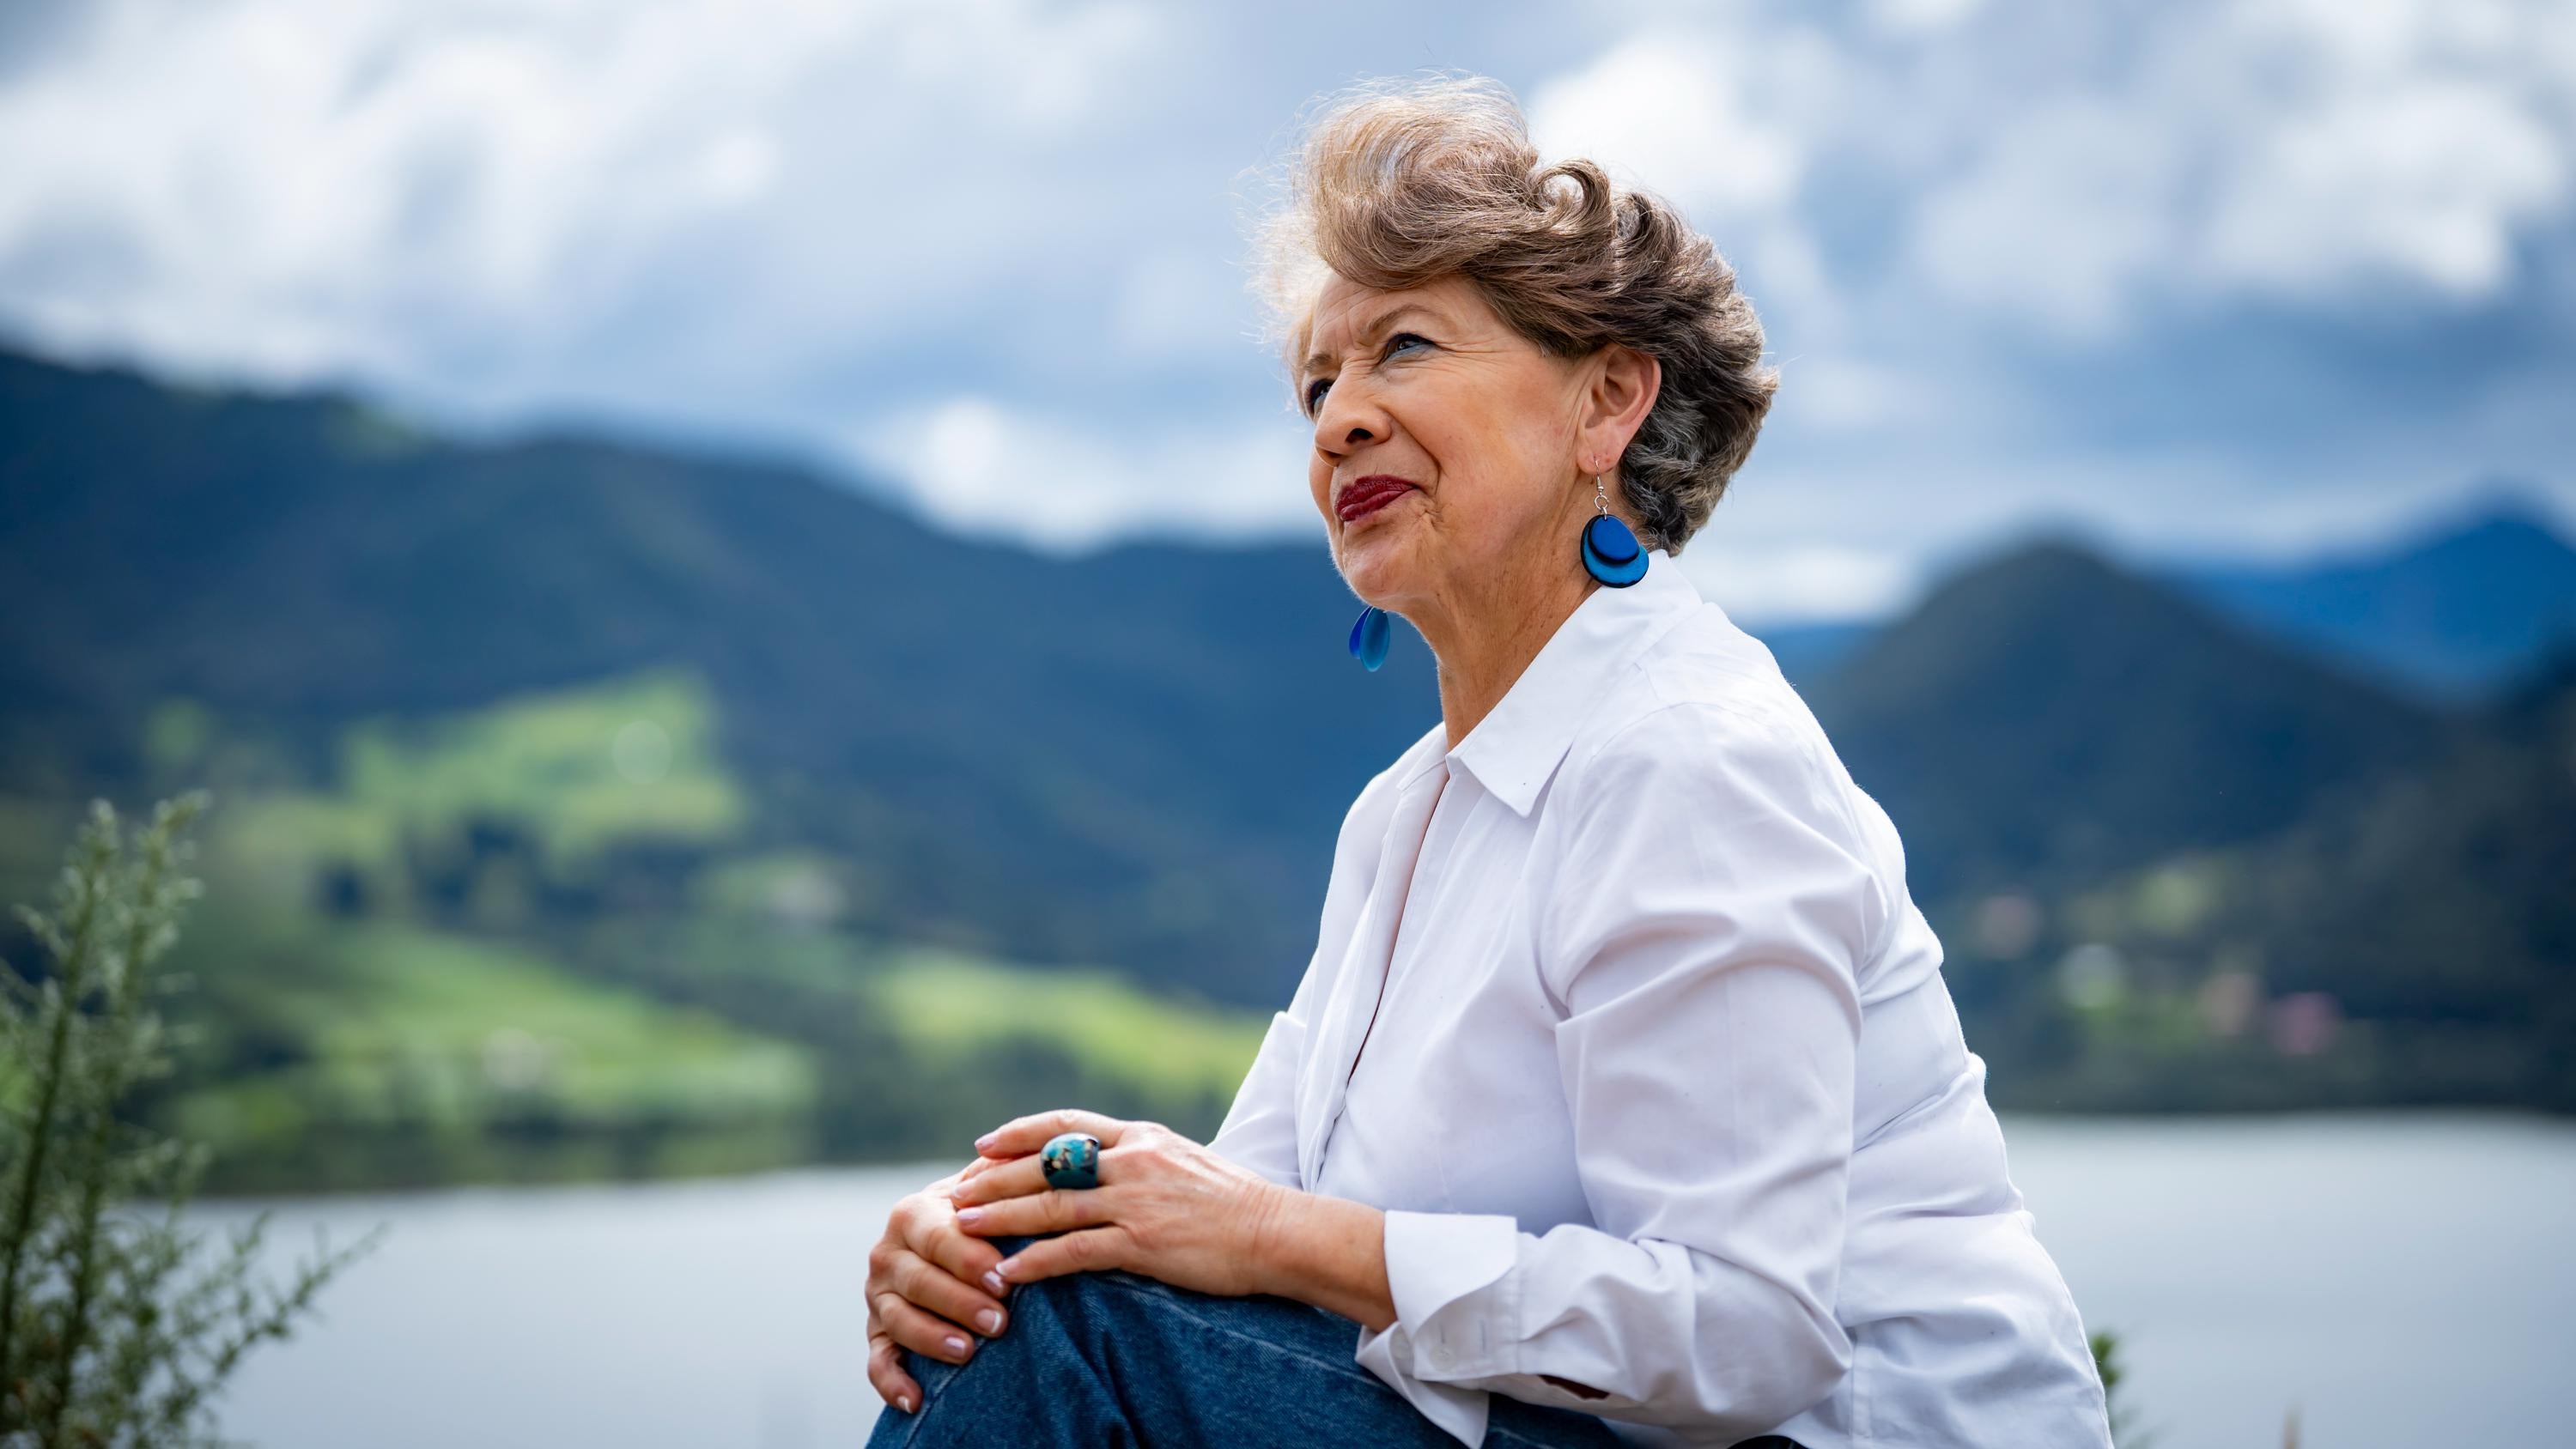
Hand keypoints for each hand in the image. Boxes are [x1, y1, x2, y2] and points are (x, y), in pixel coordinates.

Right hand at [863, 1165, 1011, 1414]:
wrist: (951, 1244)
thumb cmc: (983, 1215)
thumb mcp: (988, 1189)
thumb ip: (1005, 1170)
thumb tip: (1029, 1149)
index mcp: (913, 1213)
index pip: (939, 1237)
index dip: (971, 1259)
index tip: (1006, 1279)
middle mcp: (887, 1253)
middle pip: (918, 1281)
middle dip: (960, 1302)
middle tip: (1000, 1321)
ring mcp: (877, 1295)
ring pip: (897, 1320)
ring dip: (931, 1338)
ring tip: (968, 1352)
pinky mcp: (876, 1332)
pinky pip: (877, 1360)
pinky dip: (891, 1381)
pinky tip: (916, 1399)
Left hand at [947, 1109, 1293, 1297]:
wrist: (1278, 1231)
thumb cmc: (1236, 1203)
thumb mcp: (1185, 1162)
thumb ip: (1142, 1160)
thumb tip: (1108, 1165)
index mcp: (1141, 1137)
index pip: (1066, 1124)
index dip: (1020, 1133)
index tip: (984, 1144)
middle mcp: (1133, 1161)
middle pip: (1046, 1164)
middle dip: (996, 1177)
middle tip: (958, 1190)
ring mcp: (1136, 1201)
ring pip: (1050, 1206)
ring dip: (1001, 1217)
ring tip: (964, 1227)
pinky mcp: (1143, 1243)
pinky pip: (1074, 1252)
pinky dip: (1035, 1264)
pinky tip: (1009, 1275)